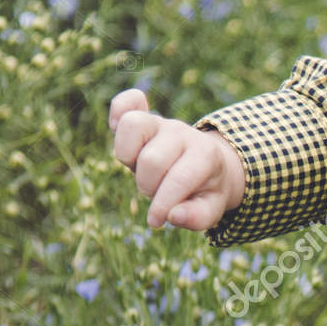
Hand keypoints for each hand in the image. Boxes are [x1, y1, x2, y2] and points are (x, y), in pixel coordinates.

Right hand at [108, 88, 245, 230]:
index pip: (177, 180)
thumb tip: (172, 215)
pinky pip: (124, 103)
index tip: (156, 222)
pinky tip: (115, 128)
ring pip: (132, 126)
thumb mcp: (211, 209)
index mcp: (205, 155)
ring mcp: (161, 122)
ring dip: (129, 158)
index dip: (162, 205)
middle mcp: (182, 132)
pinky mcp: (143, 116)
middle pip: (150, 160)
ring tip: (142, 171)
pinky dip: (117, 112)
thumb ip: (197, 217)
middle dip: (149, 186)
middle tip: (157, 192)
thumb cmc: (206, 190)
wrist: (209, 165)